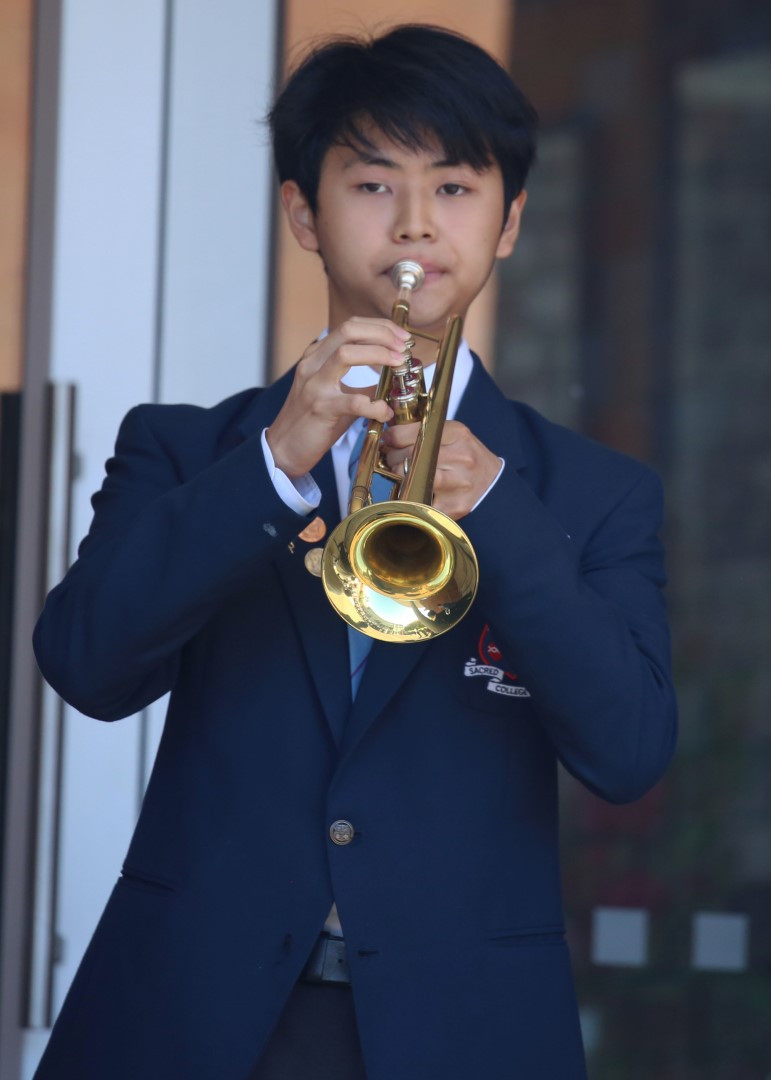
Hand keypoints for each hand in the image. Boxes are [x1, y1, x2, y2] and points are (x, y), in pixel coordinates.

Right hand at [266, 318, 410, 476]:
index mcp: (317, 356)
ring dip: (379, 353)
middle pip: (348, 331)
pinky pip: (353, 401)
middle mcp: (313, 364)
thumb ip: (361, 384)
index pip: (350, 327)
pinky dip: (375, 405)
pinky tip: (386, 412)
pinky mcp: (320, 409)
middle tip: (404, 345)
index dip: (379, 326)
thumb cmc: (313, 422)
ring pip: (346, 353)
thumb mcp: (337, 394)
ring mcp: (314, 385)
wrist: (284, 448)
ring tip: (399, 363)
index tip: (401, 337)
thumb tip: (394, 381)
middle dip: (382, 333)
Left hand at [382, 420, 500, 519]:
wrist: (494, 484)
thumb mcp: (454, 435)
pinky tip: (414, 490)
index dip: (394, 436)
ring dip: (398, 476)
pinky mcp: (454, 505)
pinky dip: (411, 496)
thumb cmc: (468, 458)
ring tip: (400, 473)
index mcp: (458, 434)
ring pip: (412, 478)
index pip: (416, 431)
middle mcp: (460, 457)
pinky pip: (421, 501)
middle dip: (393, 457)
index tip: (389, 439)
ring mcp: (458, 483)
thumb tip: (391, 429)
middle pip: (411, 455)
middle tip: (392, 458)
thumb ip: (426, 430)